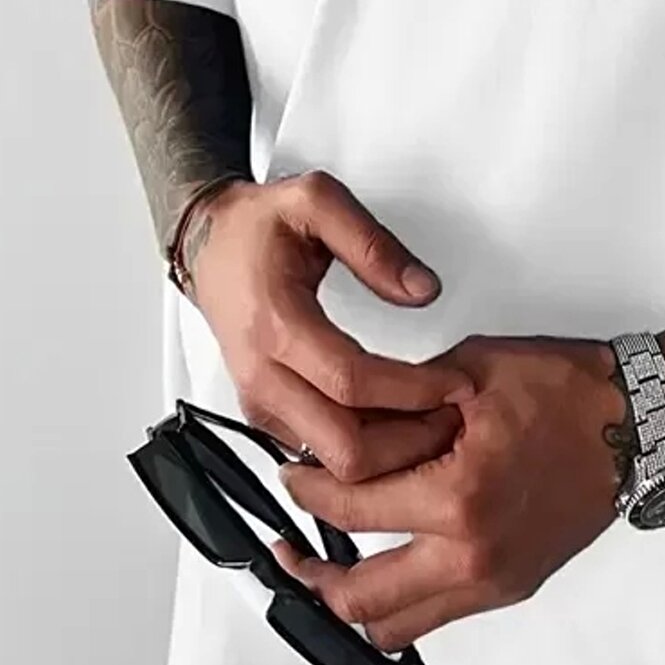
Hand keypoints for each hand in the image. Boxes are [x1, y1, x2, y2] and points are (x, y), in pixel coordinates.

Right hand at [183, 170, 471, 482]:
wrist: (208, 244)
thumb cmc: (255, 226)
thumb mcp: (317, 201)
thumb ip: (373, 244)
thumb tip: (421, 290)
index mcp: (276, 324)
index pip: (352, 382)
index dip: (414, 391)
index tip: (456, 383)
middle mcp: (263, 374)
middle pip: (344, 448)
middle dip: (410, 441)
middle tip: (453, 414)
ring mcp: (262, 401)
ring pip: (334, 463)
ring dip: (392, 455)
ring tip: (435, 420)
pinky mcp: (267, 415)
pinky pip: (321, 453)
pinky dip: (367, 450)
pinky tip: (399, 421)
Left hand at [271, 334, 630, 650]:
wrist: (640, 423)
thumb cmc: (564, 389)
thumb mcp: (468, 373)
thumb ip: (400, 406)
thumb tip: (342, 428)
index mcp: (458, 498)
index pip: (351, 512)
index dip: (307, 492)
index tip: (291, 474)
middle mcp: (473, 557)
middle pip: (360, 600)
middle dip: (311, 574)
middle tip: (290, 546)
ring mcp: (495, 582)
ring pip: (396, 629)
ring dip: (353, 602)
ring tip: (330, 565)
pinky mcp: (512, 587)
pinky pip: (437, 617)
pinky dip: (401, 602)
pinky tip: (389, 561)